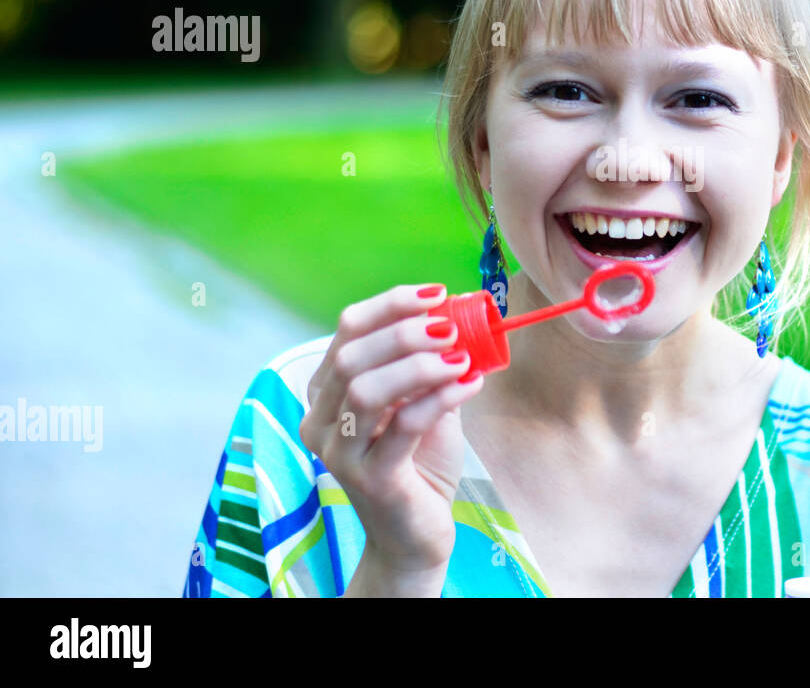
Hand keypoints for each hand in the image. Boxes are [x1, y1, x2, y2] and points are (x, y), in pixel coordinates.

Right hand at [299, 283, 483, 586]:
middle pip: (352, 356)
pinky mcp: (371, 479)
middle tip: (451, 327)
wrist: (416, 534)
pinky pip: (402, 426)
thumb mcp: (422, 402)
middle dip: (404, 332)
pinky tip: (469, 383)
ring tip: (461, 356)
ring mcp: (340, 453)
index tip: (435, 294)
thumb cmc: (418, 463)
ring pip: (366, 390)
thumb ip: (429, 363)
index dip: (390, 305)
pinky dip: (439, 397)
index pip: (348, 331)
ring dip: (419, 364)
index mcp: (327, 393)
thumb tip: (455, 312)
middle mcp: (321, 421)